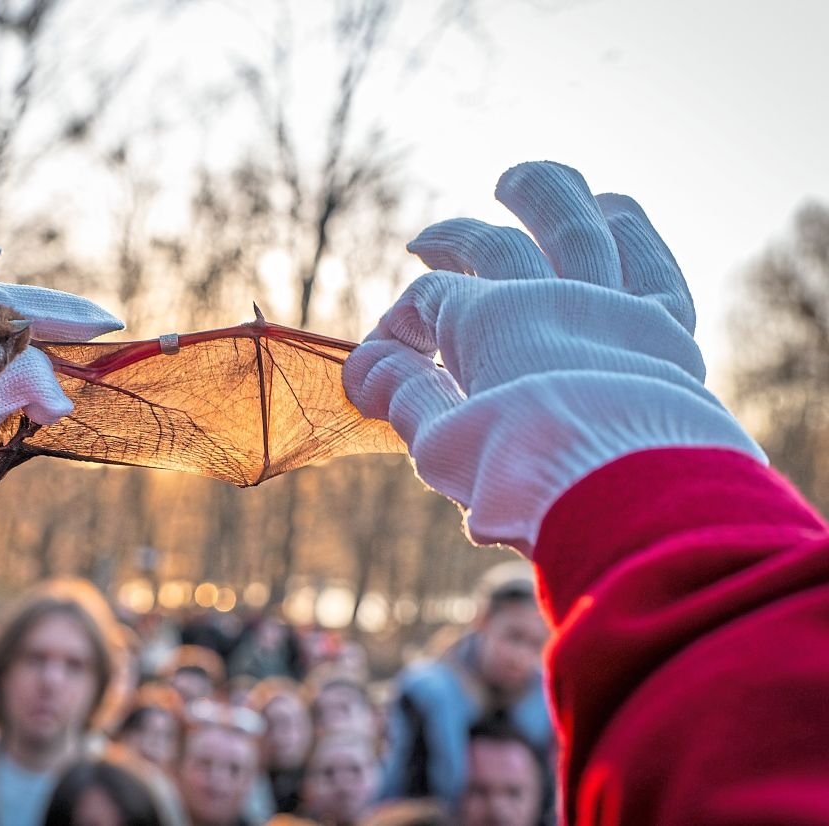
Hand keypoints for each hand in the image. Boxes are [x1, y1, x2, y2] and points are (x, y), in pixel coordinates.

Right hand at [344, 162, 763, 553]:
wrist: (630, 502)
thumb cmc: (524, 478)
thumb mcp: (444, 443)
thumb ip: (403, 394)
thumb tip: (362, 364)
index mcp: (488, 323)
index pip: (432, 301)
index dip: (400, 322)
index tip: (385, 355)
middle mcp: (550, 297)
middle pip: (494, 245)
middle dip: (454, 240)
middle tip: (426, 243)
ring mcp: (613, 306)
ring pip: (577, 228)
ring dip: (545, 197)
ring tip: (519, 180)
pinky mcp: (668, 330)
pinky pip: (653, 262)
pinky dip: (631, 230)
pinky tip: (613, 208)